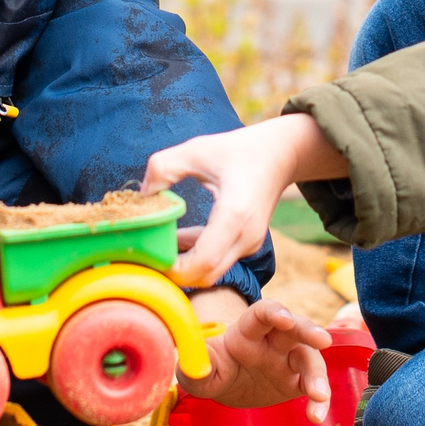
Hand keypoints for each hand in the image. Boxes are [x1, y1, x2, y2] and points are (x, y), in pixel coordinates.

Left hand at [144, 113, 346, 289]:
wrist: (281, 154)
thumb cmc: (239, 150)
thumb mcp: (197, 149)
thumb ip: (164, 167)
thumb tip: (142, 195)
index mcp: (234, 214)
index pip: (202, 262)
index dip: (172, 268)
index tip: (148, 254)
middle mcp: (245, 236)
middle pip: (205, 275)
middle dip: (173, 271)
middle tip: (146, 253)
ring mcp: (250, 243)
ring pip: (211, 272)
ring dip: (184, 263)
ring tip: (158, 243)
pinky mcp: (248, 244)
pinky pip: (219, 262)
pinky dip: (196, 256)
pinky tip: (179, 237)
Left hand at [183, 290, 333, 421]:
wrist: (225, 383)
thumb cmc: (211, 368)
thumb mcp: (197, 369)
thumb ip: (198, 366)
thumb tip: (198, 365)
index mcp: (246, 330)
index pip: (262, 314)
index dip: (274, 312)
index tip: (285, 319)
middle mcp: (272, 340)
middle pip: (295, 328)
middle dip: (309, 331)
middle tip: (323, 340)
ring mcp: (287, 359)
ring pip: (309, 358)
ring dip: (318, 375)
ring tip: (319, 396)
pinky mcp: (297, 380)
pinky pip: (312, 387)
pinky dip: (318, 400)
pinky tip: (317, 415)